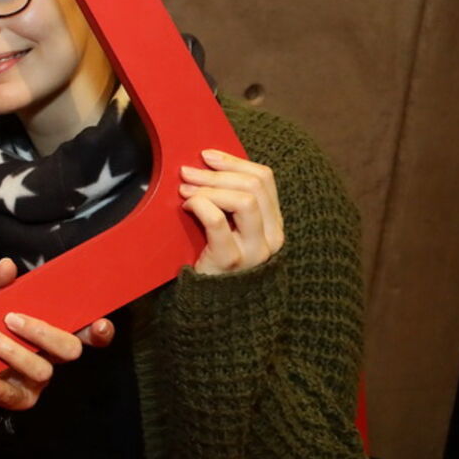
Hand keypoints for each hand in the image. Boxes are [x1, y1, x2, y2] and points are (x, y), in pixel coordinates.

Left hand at [0, 257, 112, 410]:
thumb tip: (6, 266)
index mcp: (51, 332)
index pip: (84, 332)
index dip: (98, 331)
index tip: (99, 324)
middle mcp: (50, 356)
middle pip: (68, 350)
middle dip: (43, 333)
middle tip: (11, 319)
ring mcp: (36, 381)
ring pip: (41, 371)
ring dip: (13, 352)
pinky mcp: (17, 398)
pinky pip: (9, 394)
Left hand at [181, 148, 282, 274]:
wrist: (207, 304)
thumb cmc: (212, 257)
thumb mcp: (229, 226)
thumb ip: (228, 200)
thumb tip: (207, 162)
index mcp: (273, 223)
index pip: (265, 179)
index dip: (234, 161)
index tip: (206, 155)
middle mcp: (271, 237)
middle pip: (253, 186)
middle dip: (216, 173)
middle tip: (187, 172)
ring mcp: (255, 251)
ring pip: (244, 200)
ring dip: (209, 188)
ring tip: (185, 190)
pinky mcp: (231, 260)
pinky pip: (218, 221)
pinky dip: (201, 205)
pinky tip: (187, 206)